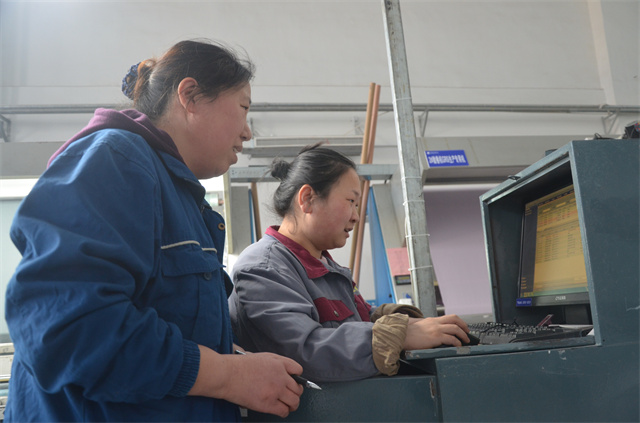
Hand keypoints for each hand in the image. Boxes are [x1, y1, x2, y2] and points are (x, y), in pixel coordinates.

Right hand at [189, 346, 303, 417]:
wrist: (227, 375)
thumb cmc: (239, 366)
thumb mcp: (262, 357)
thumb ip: (276, 362)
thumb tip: (284, 372)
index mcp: (279, 363)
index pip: (298, 370)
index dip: (297, 377)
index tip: (294, 381)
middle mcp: (280, 377)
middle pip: (298, 388)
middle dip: (296, 392)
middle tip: (292, 395)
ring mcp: (275, 391)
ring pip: (294, 401)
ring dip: (293, 404)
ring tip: (289, 405)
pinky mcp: (268, 404)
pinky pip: (284, 411)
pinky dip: (284, 412)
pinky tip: (280, 410)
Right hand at [404, 314, 469, 349]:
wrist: (400, 335)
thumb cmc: (406, 333)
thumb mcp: (418, 326)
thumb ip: (425, 327)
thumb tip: (429, 332)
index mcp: (431, 320)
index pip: (449, 317)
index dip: (459, 322)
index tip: (462, 327)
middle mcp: (435, 323)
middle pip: (455, 319)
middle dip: (464, 326)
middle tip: (467, 333)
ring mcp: (436, 329)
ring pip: (456, 328)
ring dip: (463, 335)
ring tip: (465, 341)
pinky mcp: (435, 337)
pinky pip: (451, 339)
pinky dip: (457, 342)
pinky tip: (458, 346)